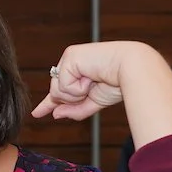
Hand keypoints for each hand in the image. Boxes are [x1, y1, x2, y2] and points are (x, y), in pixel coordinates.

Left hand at [33, 41, 147, 121]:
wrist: (133, 71)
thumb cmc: (118, 83)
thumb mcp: (94, 102)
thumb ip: (75, 109)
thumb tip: (56, 114)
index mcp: (78, 71)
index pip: (59, 90)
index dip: (48, 103)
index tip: (38, 113)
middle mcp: (71, 62)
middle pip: (56, 93)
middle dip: (72, 99)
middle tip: (92, 88)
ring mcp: (69, 58)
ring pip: (57, 90)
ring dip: (77, 93)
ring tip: (94, 81)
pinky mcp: (70, 56)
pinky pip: (63, 85)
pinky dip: (78, 88)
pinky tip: (91, 78)